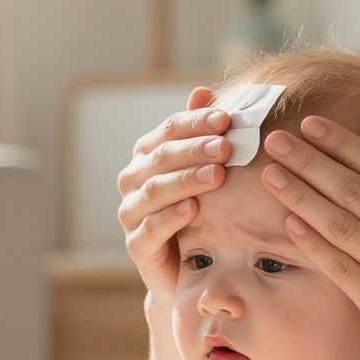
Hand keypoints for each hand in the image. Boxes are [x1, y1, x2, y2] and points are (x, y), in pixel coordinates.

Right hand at [117, 88, 231, 300]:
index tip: (227, 119)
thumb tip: (202, 91)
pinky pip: (150, 229)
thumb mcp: (204, 170)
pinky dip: (171, 217)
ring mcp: (131, 213)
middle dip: (195, 149)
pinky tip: (194, 209)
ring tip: (217, 175)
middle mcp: (133, 180)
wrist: (187, 268)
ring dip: (187, 180)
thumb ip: (201, 134)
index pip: (169, 130)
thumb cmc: (200, 212)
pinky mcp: (137, 246)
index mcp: (148, 155)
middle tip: (227, 147)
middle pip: (162, 157)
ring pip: (155, 191)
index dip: (197, 123)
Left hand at [258, 119, 359, 359]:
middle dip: (310, 161)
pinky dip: (314, 245)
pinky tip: (288, 223)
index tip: (311, 125)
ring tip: (270, 175)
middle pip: (355, 191)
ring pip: (342, 226)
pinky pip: (342, 270)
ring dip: (301, 197)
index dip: (343, 144)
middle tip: (274, 139)